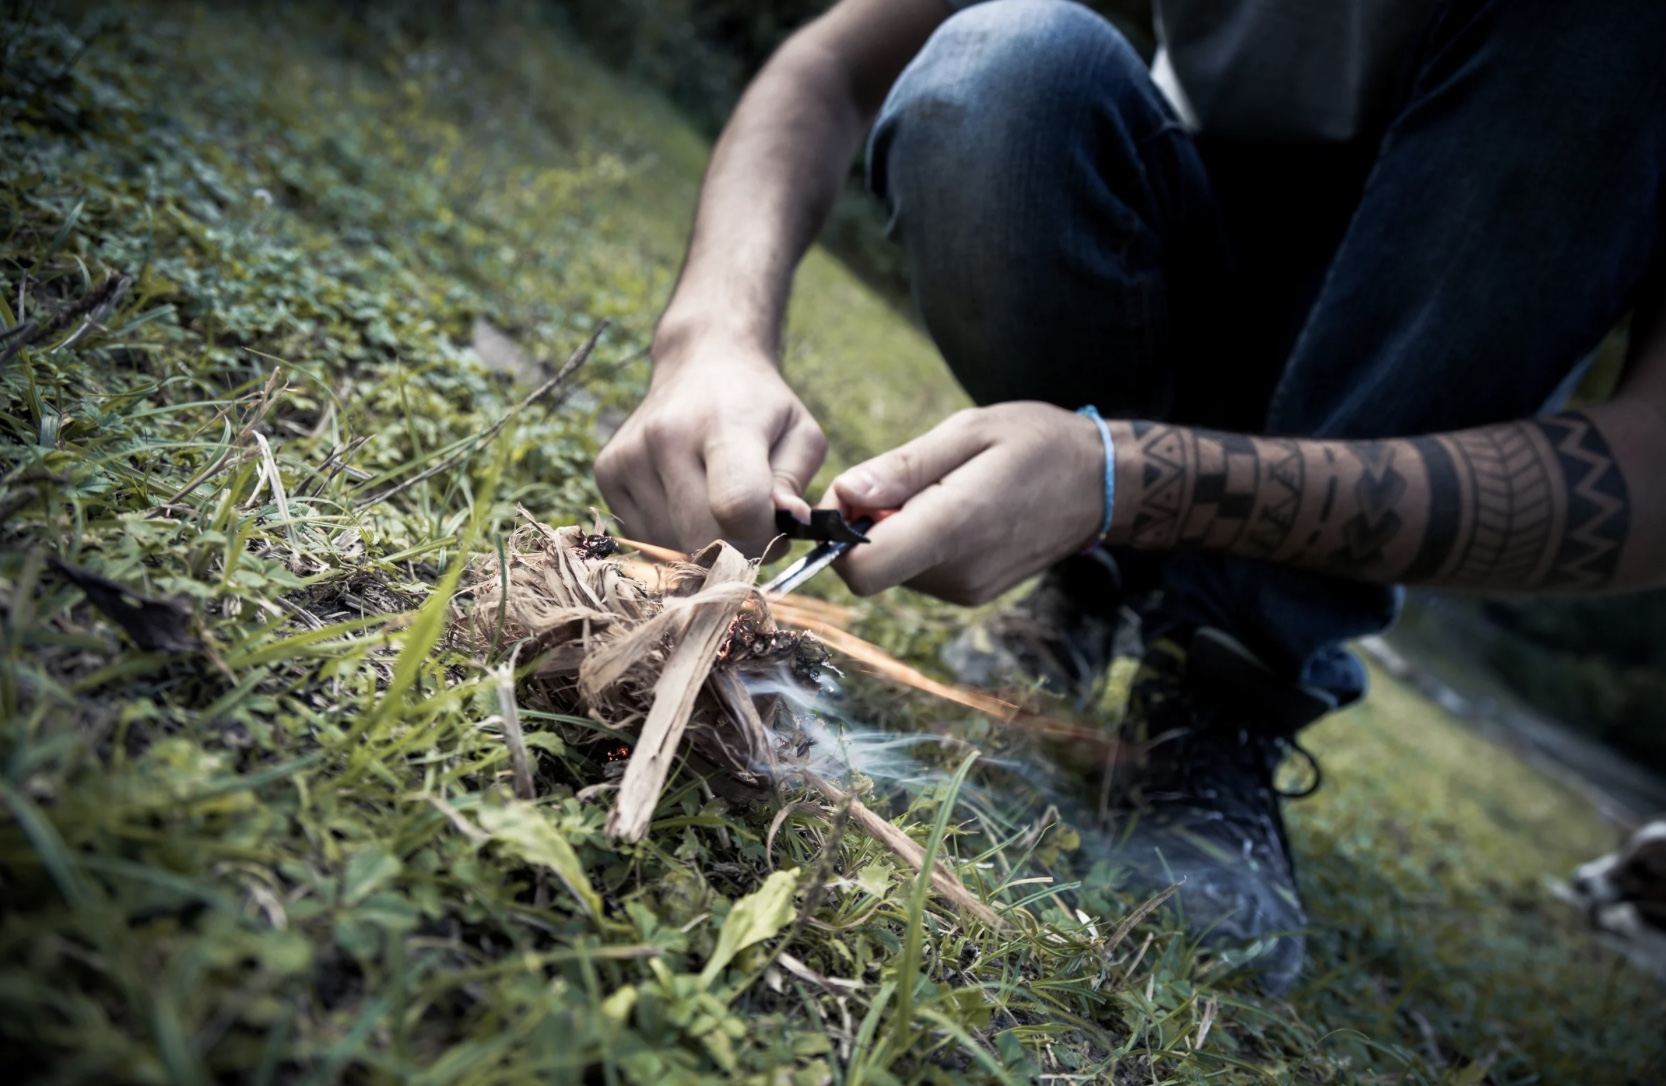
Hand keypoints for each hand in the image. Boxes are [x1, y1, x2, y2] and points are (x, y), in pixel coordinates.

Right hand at [595, 338, 826, 556]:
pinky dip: (673, 535)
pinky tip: (687, 500)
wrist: (701, 362)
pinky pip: (645, 538)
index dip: (765, 535)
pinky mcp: (606, 471)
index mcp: (724, 423)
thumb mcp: (800, 435)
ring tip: (718, 505)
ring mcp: (629, 455)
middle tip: (753, 525)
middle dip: (737, 549)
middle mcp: (666, 437)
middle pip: (701, 538)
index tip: (777, 525)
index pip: (737, 506)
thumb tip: (789, 524)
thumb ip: (794, 484)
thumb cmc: (760, 406)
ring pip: (672, 546)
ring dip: (704, 545)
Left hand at [824, 403, 1105, 603]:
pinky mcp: (971, 593)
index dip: (839, 533)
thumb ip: (902, 467)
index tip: (857, 492)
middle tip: (911, 478)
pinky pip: (919, 570)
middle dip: (868, 524)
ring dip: (898, 529)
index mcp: (952, 527)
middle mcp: (956, 573)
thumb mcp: (968, 431)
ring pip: (893, 568)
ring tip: (943, 489)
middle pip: (871, 566)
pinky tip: (956, 509)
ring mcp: (965, 590)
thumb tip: (844, 493)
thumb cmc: (1035, 443)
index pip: (861, 569)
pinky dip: (920, 540)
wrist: (1100, 483)